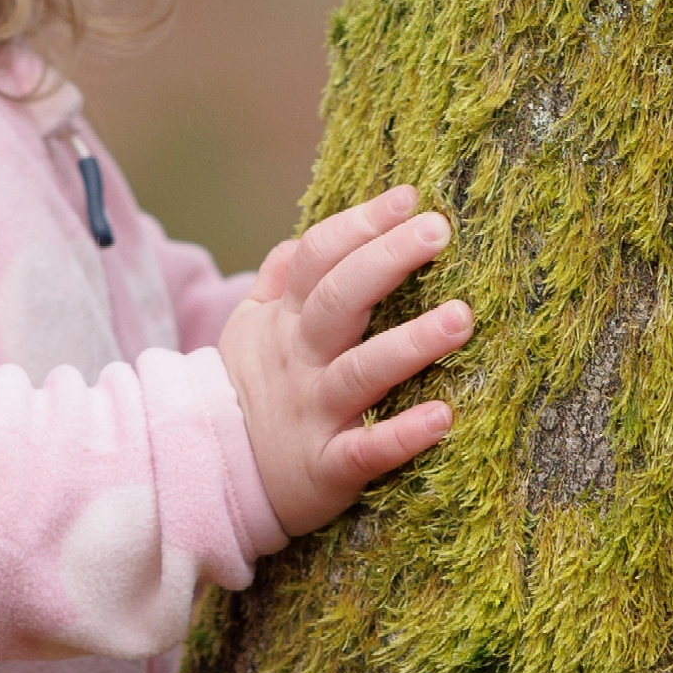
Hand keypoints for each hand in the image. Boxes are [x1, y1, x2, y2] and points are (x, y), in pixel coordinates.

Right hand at [218, 183, 472, 540]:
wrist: (211, 474)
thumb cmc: (249, 389)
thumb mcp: (248, 327)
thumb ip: (277, 279)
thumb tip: (304, 235)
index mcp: (284, 321)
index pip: (317, 258)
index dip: (360, 224)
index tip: (409, 198)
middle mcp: (299, 359)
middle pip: (337, 300)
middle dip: (387, 260)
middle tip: (437, 230)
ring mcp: (313, 412)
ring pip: (359, 372)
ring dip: (410, 344)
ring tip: (461, 318)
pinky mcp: (327, 467)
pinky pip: (366, 451)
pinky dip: (402, 435)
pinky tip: (444, 417)